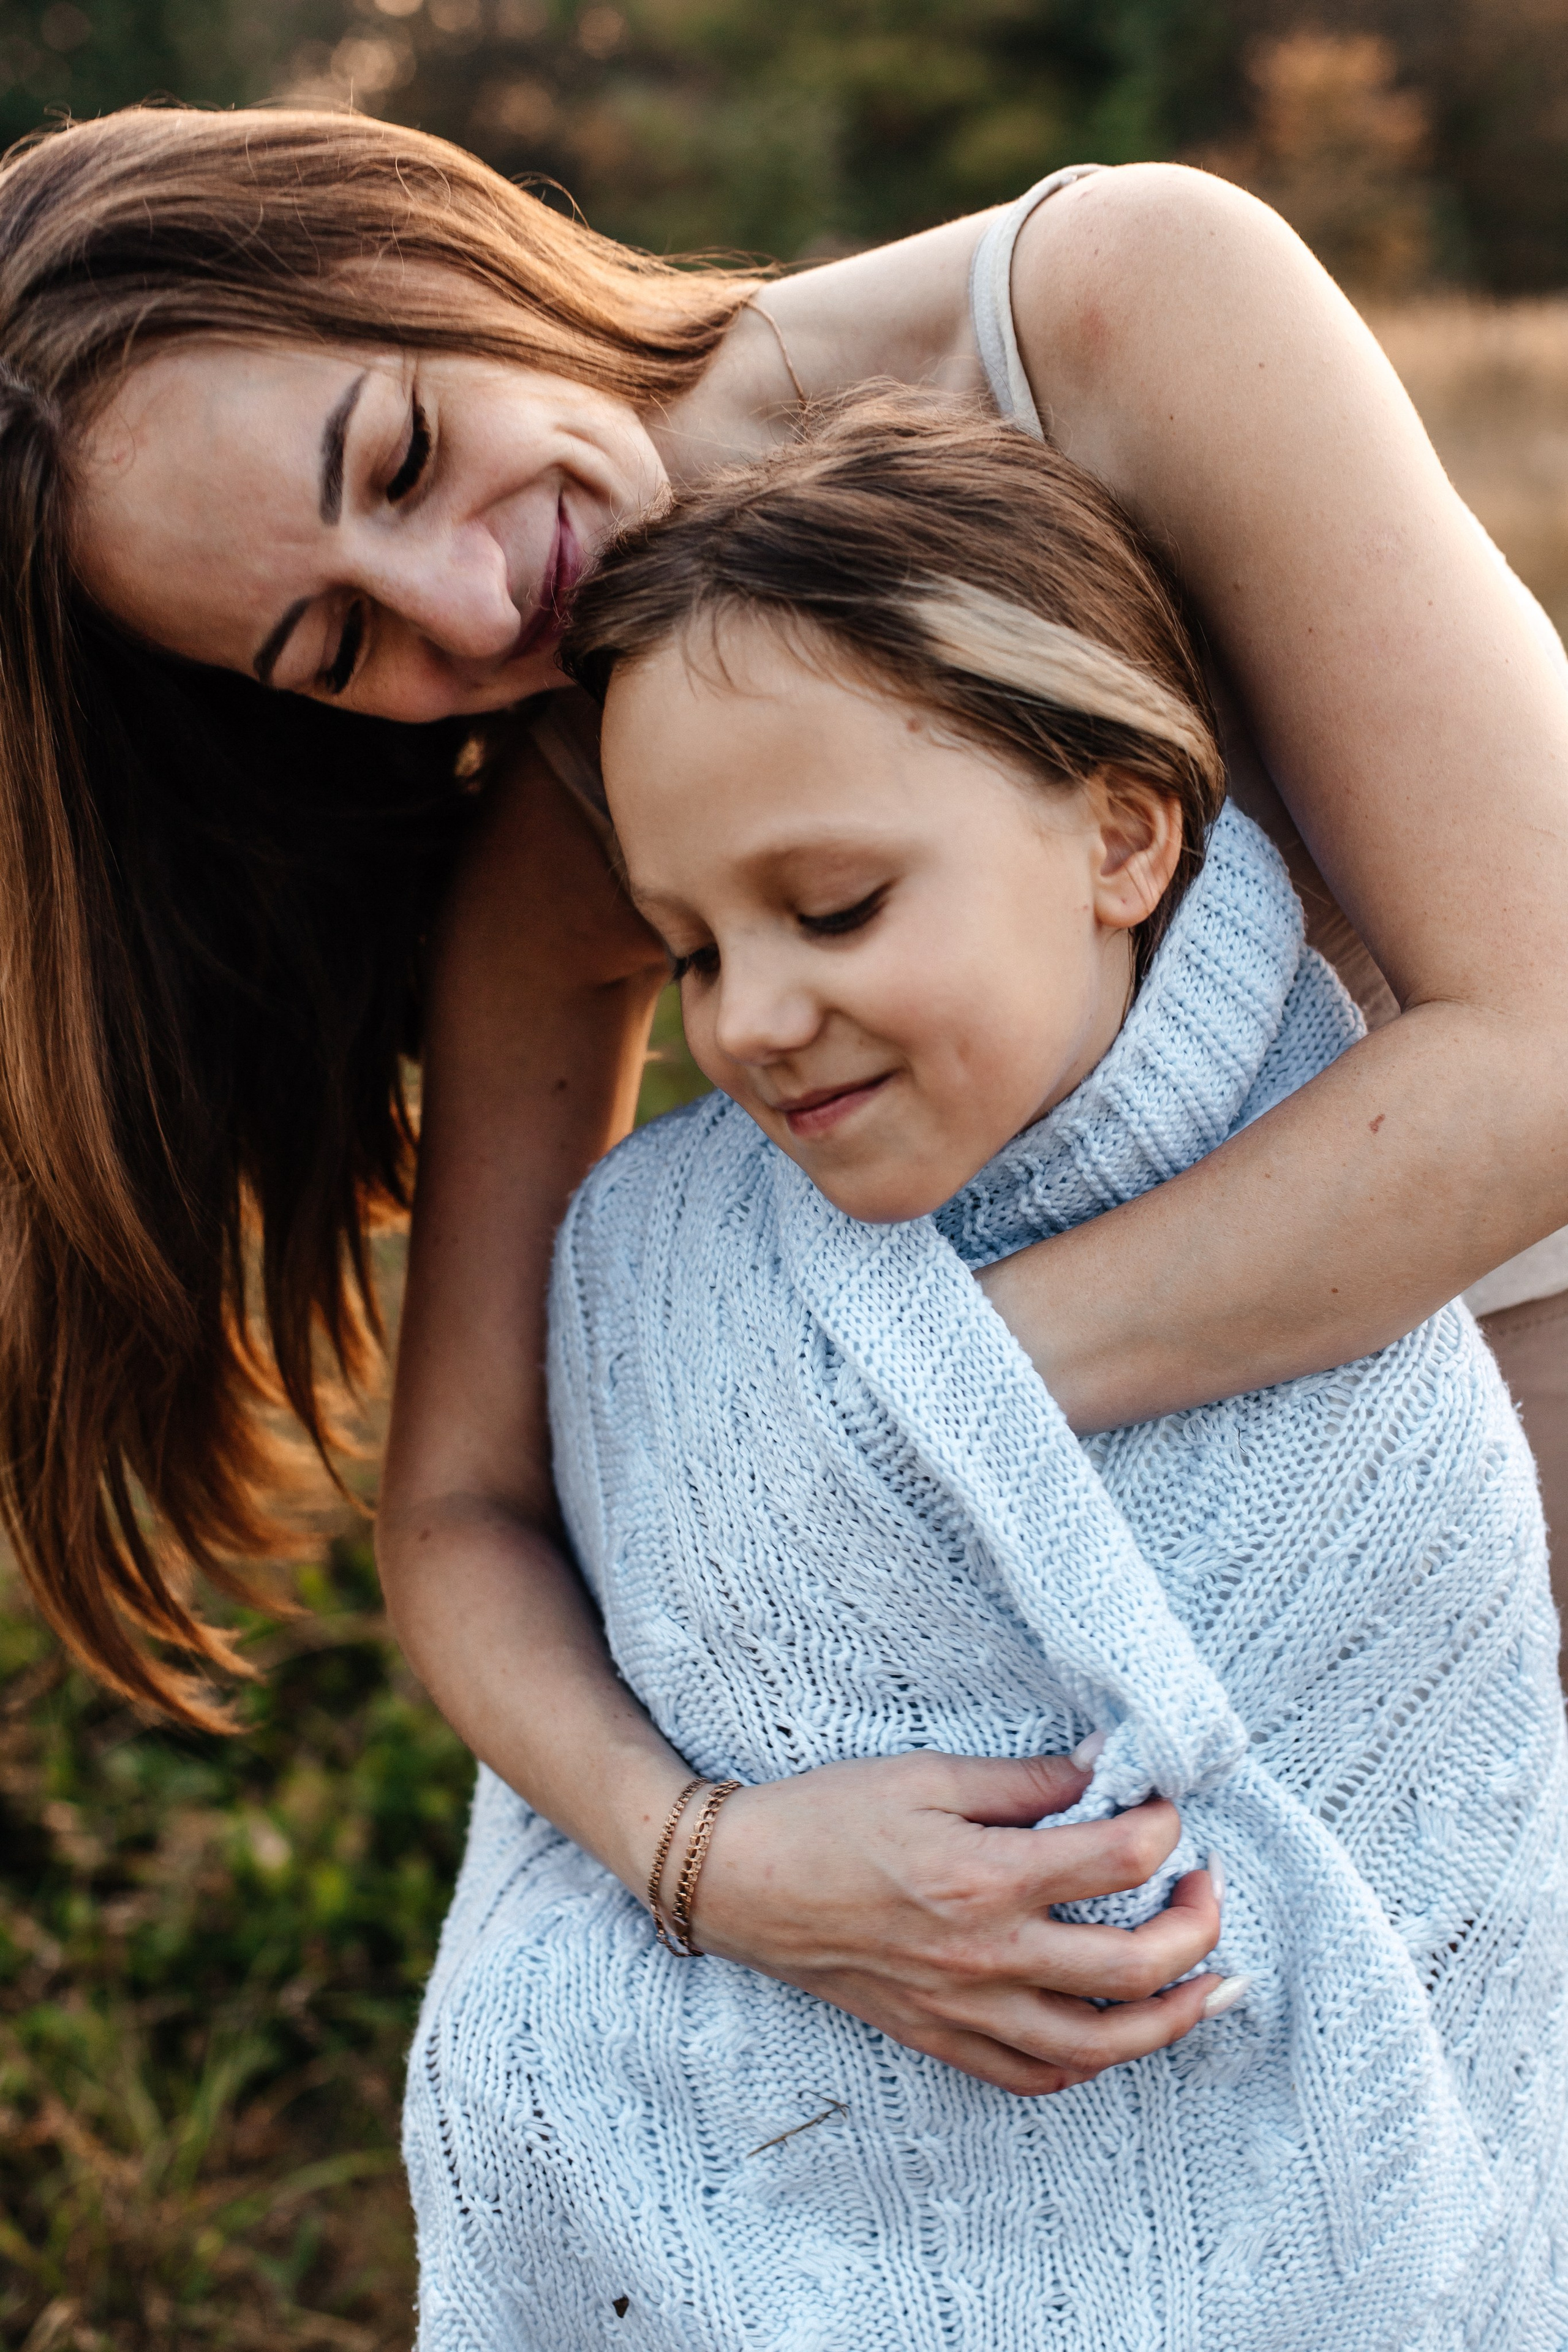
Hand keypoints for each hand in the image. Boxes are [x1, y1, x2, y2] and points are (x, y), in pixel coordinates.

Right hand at [686, 1750, 1224, 2096]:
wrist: (738, 1881)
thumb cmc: (827, 1815)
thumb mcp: (927, 1773)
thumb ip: (1024, 1780)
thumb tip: (1104, 1768)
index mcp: (985, 1876)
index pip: (1119, 1859)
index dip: (1162, 1826)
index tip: (1163, 1807)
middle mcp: (986, 1955)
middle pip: (1135, 1968)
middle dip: (1198, 1927)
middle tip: (1205, 1887)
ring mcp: (964, 2008)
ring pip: (1100, 2044)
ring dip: (1171, 2018)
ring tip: (1204, 1982)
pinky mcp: (939, 2036)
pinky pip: (1034, 2076)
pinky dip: (1088, 2062)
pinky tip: (1112, 2031)